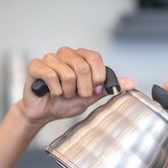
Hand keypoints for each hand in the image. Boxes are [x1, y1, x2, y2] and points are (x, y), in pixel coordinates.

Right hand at [16, 47, 134, 133]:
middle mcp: (66, 54)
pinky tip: (52, 92)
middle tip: (77, 94)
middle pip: (83, 67)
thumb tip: (130, 82)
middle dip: (83, 89)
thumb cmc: (66, 102)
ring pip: (68, 74)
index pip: (95, 58)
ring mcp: (50, 58)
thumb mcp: (92, 96)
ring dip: (68, 92)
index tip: (94, 89)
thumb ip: (108, 88)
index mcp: (81, 57)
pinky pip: (51, 76)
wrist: (45, 113)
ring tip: (64, 93)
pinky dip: (55, 90)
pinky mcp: (36, 65)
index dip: (97, 77)